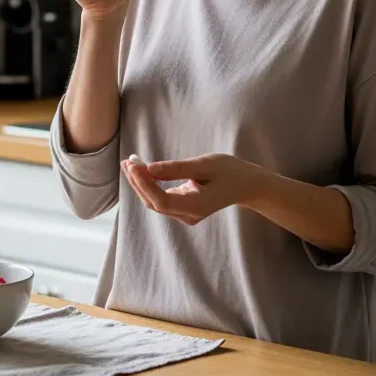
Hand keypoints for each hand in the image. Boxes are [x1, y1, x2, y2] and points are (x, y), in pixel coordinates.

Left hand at [121, 153, 264, 225]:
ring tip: (130, 163)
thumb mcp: (206, 164)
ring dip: (141, 184)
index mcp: (196, 207)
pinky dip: (150, 186)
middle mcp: (189, 215)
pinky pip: (161, 200)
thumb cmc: (230, 171)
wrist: (247, 185)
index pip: (161, 200)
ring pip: (156, 203)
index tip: (133, 165)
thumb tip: (149, 168)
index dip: (143, 184)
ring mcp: (186, 215)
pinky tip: (142, 171)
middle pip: (154, 203)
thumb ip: (177, 168)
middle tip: (127, 161)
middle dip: (138, 183)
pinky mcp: (184, 210)